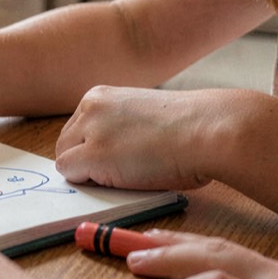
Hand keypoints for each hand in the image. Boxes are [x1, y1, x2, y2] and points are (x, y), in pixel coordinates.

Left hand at [55, 86, 261, 190]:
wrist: (211, 129)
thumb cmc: (192, 128)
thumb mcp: (143, 116)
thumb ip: (118, 127)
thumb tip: (105, 152)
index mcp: (102, 95)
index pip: (76, 128)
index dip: (93, 149)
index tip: (118, 156)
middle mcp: (90, 107)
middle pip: (66, 144)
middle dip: (86, 161)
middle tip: (124, 169)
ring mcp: (90, 130)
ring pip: (66, 159)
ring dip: (89, 173)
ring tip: (129, 172)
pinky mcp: (93, 154)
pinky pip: (71, 175)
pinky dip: (90, 183)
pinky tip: (122, 180)